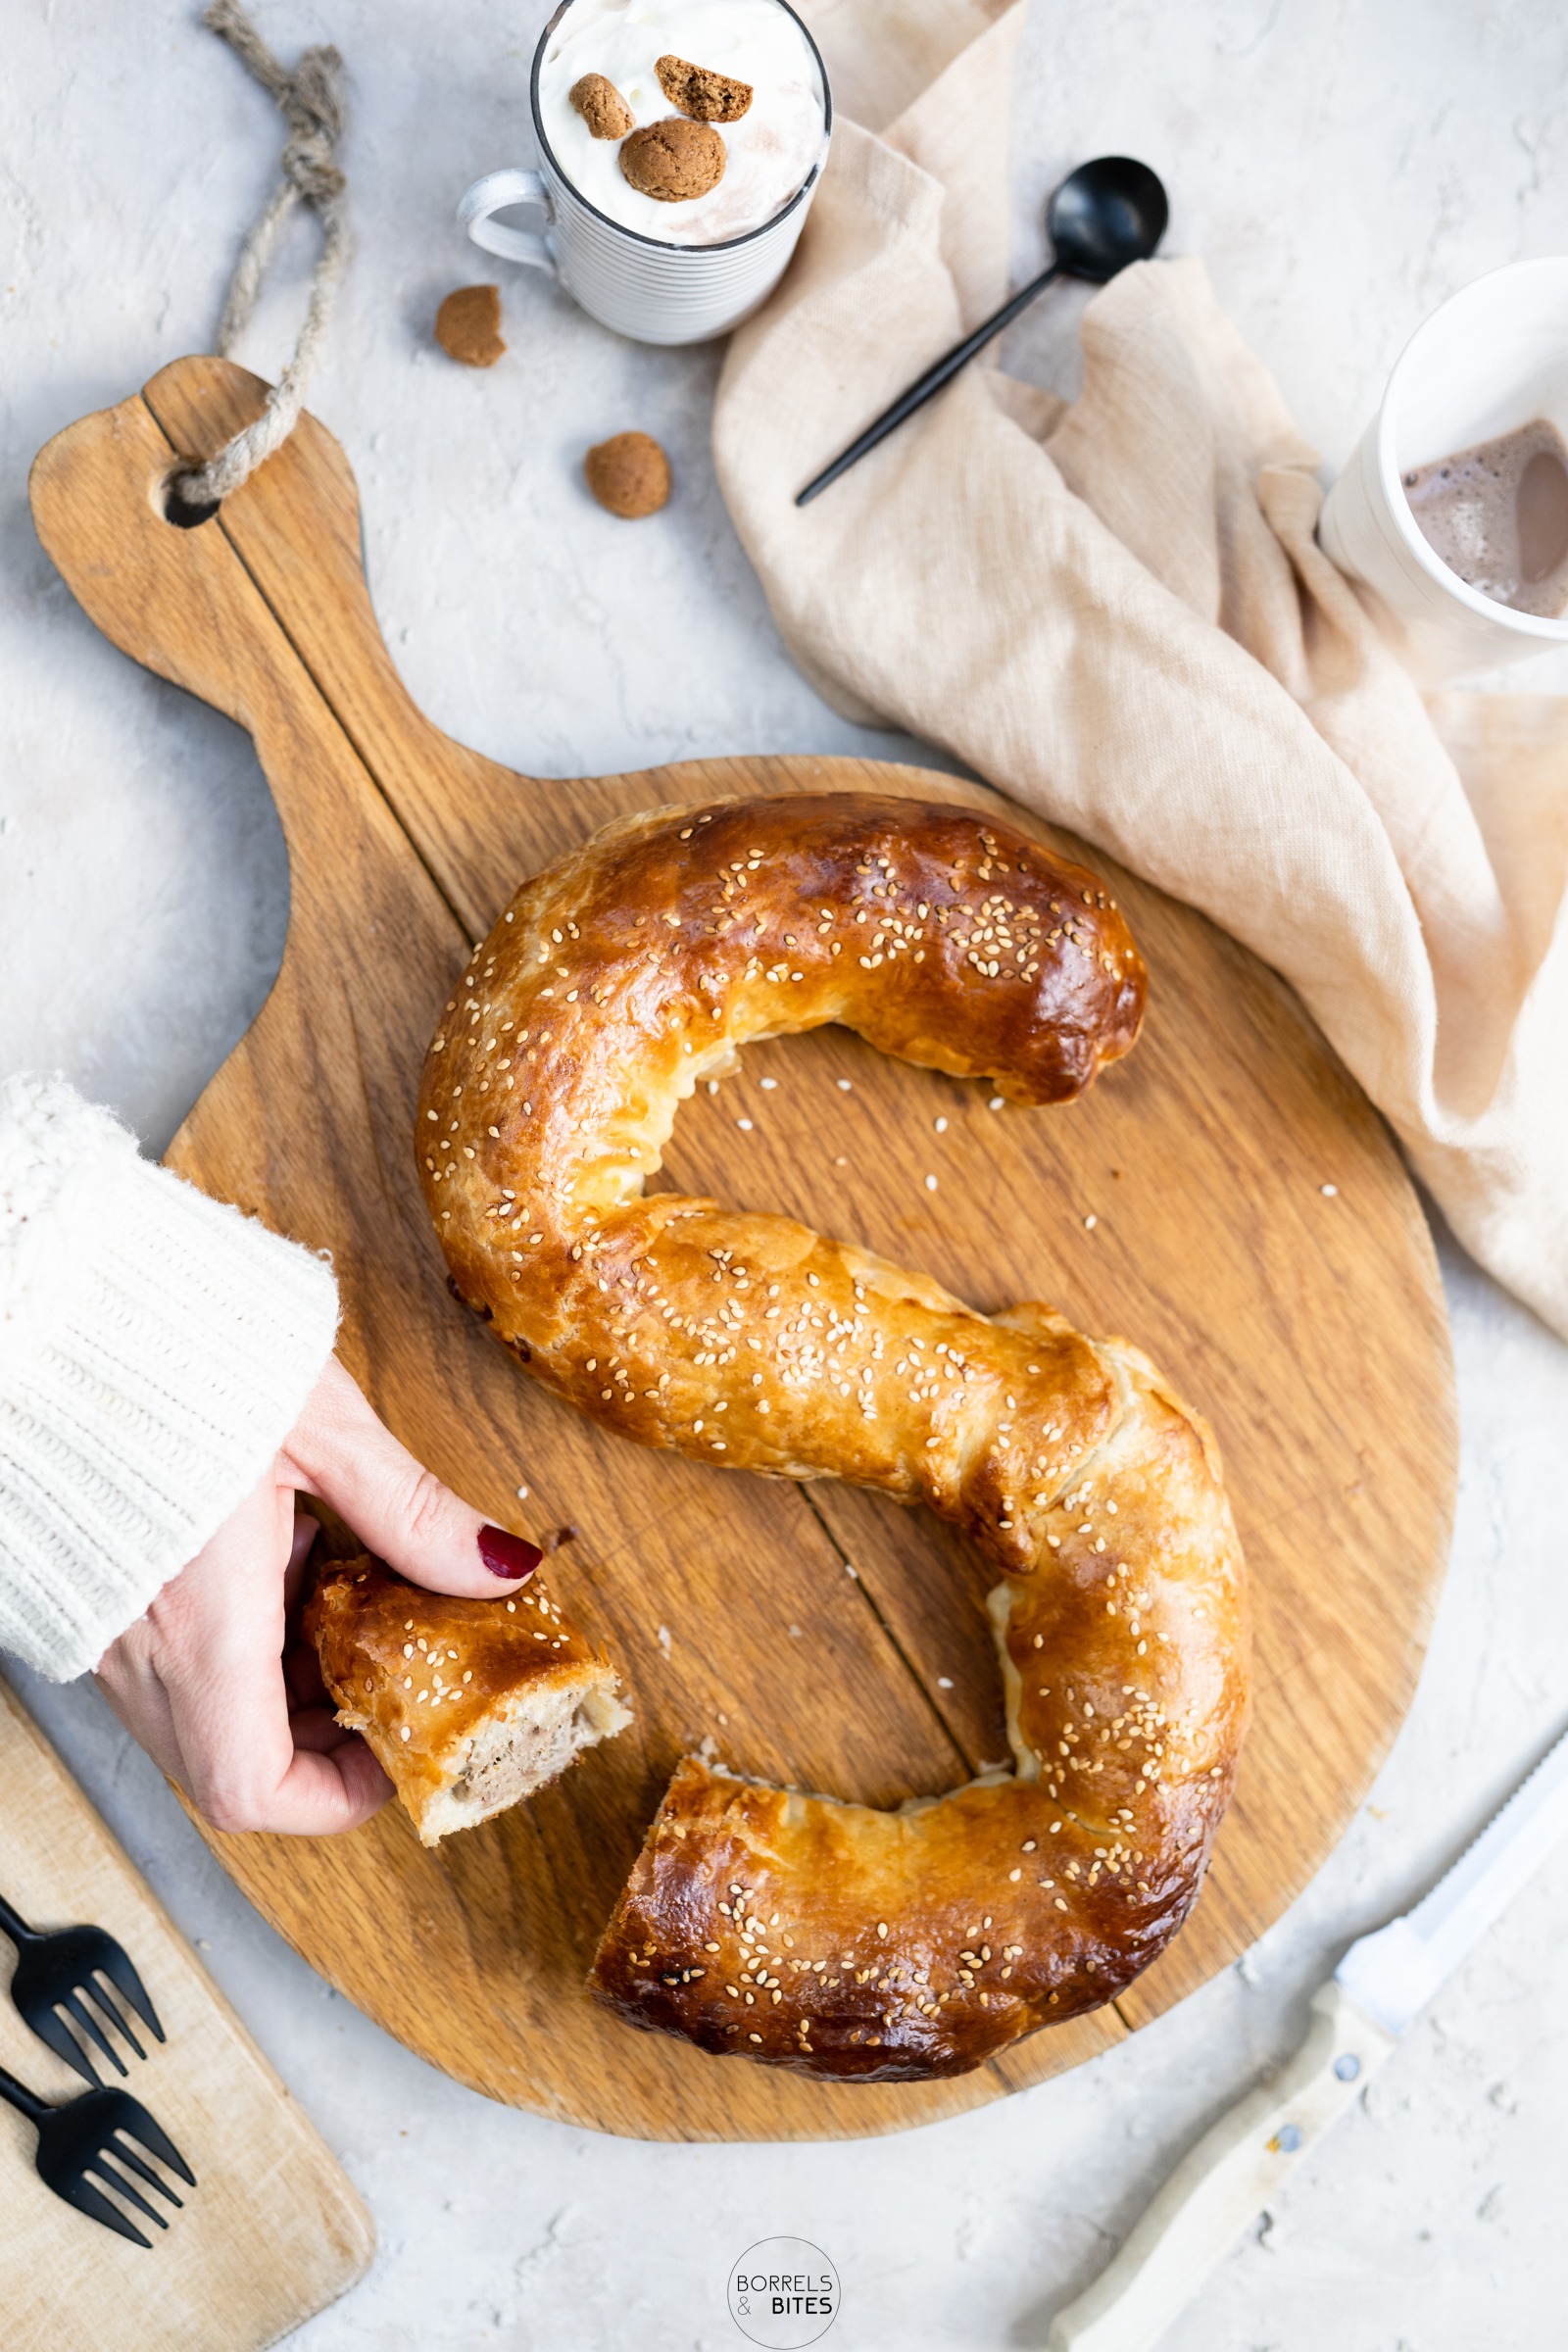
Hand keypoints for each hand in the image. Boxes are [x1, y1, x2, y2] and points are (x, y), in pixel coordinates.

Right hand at [93, 1356, 539, 1836]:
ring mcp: (105, 1622)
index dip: (332, 1799)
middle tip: (386, 1673)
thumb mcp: (320, 1428)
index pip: (251, 1790)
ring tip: (339, 1596)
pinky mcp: (91, 1585)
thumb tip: (499, 1567)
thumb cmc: (175, 1351)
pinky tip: (276, 1550)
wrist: (57, 1305)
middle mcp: (138, 1645)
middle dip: (318, 1737)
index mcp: (200, 1625)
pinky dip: (232, 1636)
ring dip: (278, 1684)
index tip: (394, 1756)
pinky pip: (163, 1656)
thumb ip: (411, 1511)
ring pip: (196, 1710)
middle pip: (227, 1760)